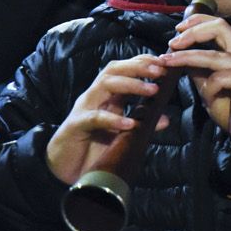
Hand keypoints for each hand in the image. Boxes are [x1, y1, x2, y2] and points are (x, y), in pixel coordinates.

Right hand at [45, 54, 168, 184]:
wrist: (65, 168)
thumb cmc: (95, 147)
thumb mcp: (123, 134)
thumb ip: (142, 124)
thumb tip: (165, 119)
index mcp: (108, 95)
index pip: (124, 69)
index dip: (143, 62)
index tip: (164, 62)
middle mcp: (96, 97)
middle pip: (114, 69)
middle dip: (138, 66)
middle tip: (160, 71)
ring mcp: (84, 108)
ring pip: (105, 84)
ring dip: (131, 84)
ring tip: (153, 90)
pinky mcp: (76, 125)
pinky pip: (95, 117)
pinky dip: (114, 119)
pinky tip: (130, 124)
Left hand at [158, 13, 230, 137]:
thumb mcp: (208, 86)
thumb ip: (198, 70)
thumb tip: (179, 56)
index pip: (219, 25)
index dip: (197, 21)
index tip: (178, 29)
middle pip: (220, 26)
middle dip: (192, 31)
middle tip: (173, 43)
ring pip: (212, 54)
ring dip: (186, 58)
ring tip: (168, 62)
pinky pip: (218, 78)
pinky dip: (208, 88)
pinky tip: (210, 99)